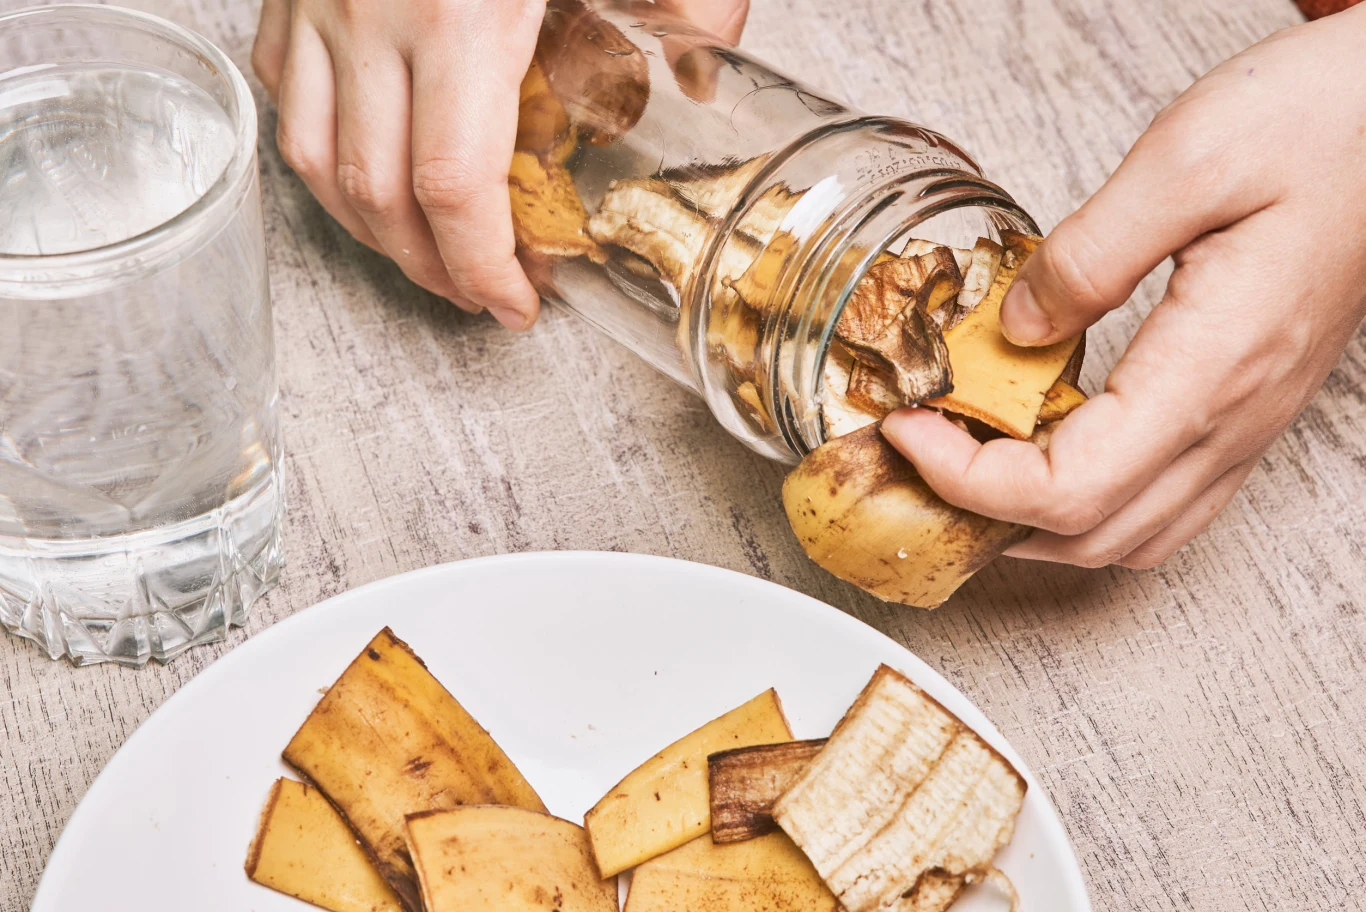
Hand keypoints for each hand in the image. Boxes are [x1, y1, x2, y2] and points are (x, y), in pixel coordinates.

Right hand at [252, 0, 748, 329]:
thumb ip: (692, 0)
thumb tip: (704, 75)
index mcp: (465, 15)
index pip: (454, 189)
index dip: (482, 270)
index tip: (518, 306)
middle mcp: (373, 17)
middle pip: (380, 197)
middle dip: (433, 270)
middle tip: (483, 296)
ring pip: (316, 161)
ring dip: (373, 231)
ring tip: (428, 258)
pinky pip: (281, 95)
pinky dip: (320, 157)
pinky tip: (366, 176)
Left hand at [881, 6, 1365, 569]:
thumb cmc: (1321, 127)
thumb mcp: (1188, 158)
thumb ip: (1088, 256)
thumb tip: (1015, 331)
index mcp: (1210, 369)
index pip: (1069, 490)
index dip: (969, 480)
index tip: (907, 430)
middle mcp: (1231, 419)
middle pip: (1090, 535)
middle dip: (983, 515)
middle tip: (915, 458)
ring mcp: (1244, 425)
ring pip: (1128, 536)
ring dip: (1032, 525)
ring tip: (963, 469)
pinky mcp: (1244, 410)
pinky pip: (1162, 504)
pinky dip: (1085, 506)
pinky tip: (1043, 458)